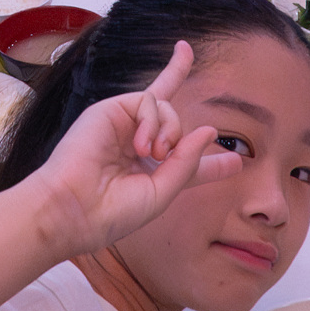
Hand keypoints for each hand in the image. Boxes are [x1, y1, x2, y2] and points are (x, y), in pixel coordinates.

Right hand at [15, 41, 239, 258]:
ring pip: (166, 108)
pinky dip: (153, 119)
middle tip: (167, 157)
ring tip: (153, 153)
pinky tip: (141, 144)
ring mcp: (124, 128)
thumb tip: (209, 130)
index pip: (187, 162)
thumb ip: (187, 163)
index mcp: (151, 174)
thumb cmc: (113, 211)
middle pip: (174, 122)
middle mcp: (139, 148)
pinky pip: (148, 99)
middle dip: (185, 136)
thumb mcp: (162, 192)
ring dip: (169, 129)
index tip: (236, 162)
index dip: (211, 162)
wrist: (73, 208)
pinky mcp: (110, 111)